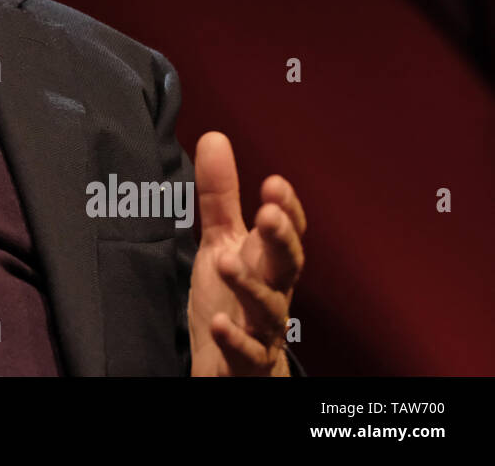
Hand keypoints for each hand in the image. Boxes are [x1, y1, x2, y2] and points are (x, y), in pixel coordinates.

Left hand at [188, 131, 305, 375]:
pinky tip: (220, 325)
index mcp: (268, 261)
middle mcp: (274, 292)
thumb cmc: (232, 299)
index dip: (286, 210)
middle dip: (281, 239)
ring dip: (251, 285)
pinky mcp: (247, 363)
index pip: (286, 232)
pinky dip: (236, 340)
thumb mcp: (221, 242)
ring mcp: (263, 330)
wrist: (232, 366)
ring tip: (225, 262)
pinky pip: (248, 354)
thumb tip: (214, 137)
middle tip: (267, 213)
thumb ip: (220, 196)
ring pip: (269, 309)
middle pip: (288, 265)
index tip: (274, 183)